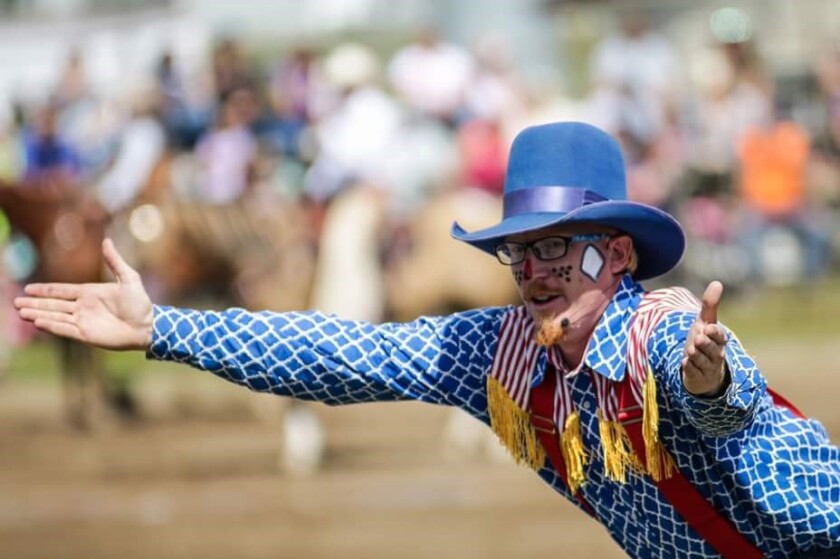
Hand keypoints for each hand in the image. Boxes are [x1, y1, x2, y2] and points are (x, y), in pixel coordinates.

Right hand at [15, 239, 152, 350]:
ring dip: (38, 314)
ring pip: (55, 316)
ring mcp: (83, 322)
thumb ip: (115, 262)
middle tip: (15, 303)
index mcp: (90, 293)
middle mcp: (83, 308)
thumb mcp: (129, 278)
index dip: (45, 290)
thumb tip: (107, 241)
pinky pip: (65, 329)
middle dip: (35, 303)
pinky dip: (51, 326)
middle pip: (53, 305)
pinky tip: (38, 322)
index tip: (28, 289)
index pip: (61, 291)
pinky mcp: (86, 335)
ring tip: (21, 312)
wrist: (148, 326)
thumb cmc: (140, 303)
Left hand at [682, 281, 727, 396]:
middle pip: (712, 349)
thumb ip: (710, 305)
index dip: (714, 332)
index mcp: (719, 339)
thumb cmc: (704, 340)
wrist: (702, 368)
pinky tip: (685, 363)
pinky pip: (693, 373)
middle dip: (705, 344)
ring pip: (702, 361)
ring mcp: (708, 367)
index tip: (708, 328)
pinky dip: (689, 368)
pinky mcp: (698, 377)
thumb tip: (717, 282)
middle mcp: (716, 353)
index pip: (719, 335)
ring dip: (695, 355)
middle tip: (698, 338)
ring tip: (690, 350)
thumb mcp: (704, 322)